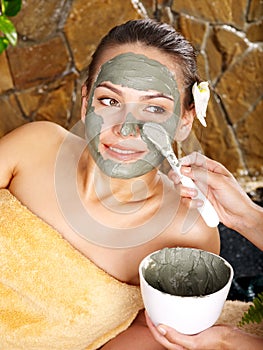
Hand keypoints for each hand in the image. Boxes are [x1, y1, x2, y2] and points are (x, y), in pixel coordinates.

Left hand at [145, 312, 262, 349]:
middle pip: (163, 332)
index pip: (159, 337)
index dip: (151, 326)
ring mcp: (186, 335)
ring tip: (158, 308)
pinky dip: (173, 316)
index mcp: (179, 346)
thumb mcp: (194, 342)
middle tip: (150, 309)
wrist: (228, 338)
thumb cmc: (214, 342)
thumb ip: (176, 337)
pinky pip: (179, 323)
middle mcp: (181, 341)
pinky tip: (174, 310)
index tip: (147, 313)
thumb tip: (160, 328)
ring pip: (170, 327)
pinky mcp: (192, 329)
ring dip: (163, 318)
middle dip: (154, 321)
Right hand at [168, 152, 262, 248]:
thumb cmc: (236, 198)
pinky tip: (201, 204)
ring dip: (184, 191)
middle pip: (183, 172)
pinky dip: (190, 203)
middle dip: (177, 176)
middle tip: (178, 180)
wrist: (240, 217)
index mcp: (211, 168)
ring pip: (181, 186)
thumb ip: (201, 174)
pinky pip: (186, 200)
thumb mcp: (220, 182)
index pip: (194, 159)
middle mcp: (203, 178)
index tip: (178, 165)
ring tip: (194, 194)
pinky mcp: (197, 201)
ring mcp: (199, 189)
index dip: (185, 160)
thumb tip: (185, 169)